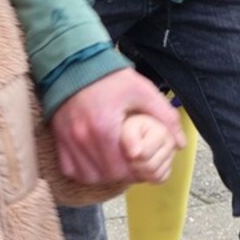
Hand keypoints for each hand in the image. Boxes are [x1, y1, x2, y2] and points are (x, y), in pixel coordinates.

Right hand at [50, 69, 184, 183]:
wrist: (74, 64)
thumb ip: (164, 116)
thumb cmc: (110, 78)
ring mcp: (68, 141)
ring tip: (118, 163)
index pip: (122, 168)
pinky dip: (86, 171)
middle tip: (134, 164)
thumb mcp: (142, 91)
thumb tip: (180, 144)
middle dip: (124, 173)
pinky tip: (98, 161)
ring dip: (106, 175)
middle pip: (107, 174)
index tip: (144, 163)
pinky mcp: (59, 141)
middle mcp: (83, 138)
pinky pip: (71, 170)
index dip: (137, 171)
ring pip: (89, 176)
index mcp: (104, 126)